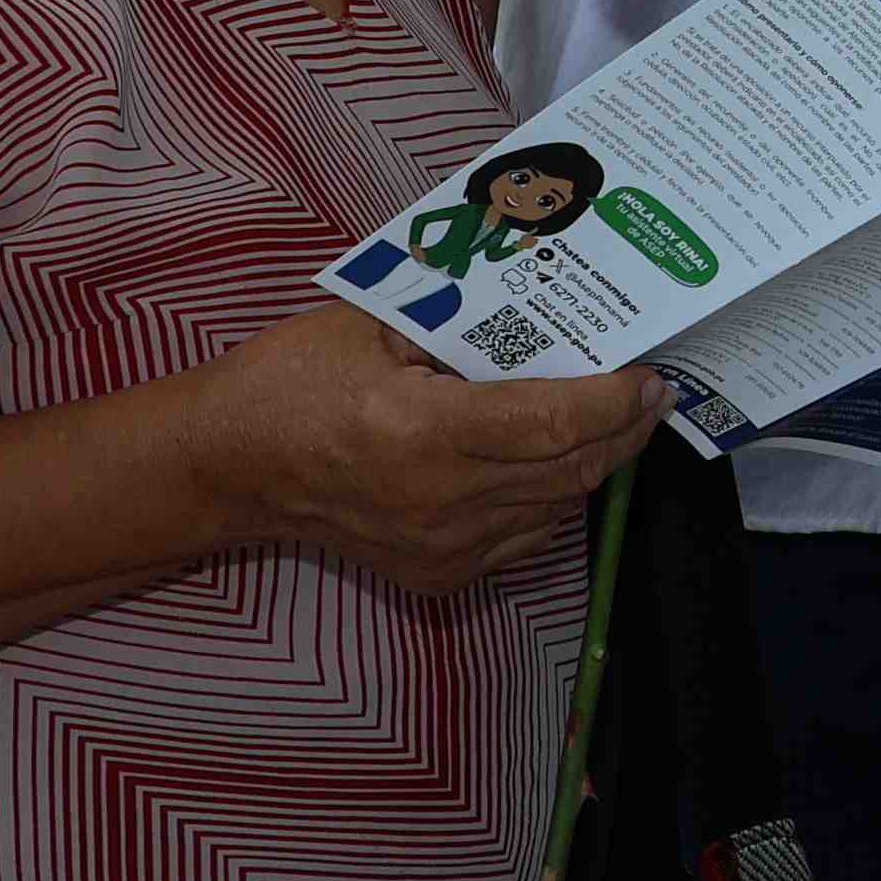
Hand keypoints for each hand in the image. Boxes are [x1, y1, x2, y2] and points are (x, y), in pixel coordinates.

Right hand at [183, 301, 664, 595]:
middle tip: (650, 391)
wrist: (230, 467)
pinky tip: (554, 460)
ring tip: (613, 418)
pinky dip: (553, 497)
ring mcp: (442, 548)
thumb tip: (545, 307)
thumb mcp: (374, 323)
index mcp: (424, 431)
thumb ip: (460, 321)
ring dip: (594, 463)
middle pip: (570, 470)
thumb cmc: (294, 379)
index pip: (555, 422)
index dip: (616, 400)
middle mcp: (442, 501)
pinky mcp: (437, 574)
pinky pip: (525, 536)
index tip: (650, 373)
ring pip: (557, 508)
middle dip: (624, 430)